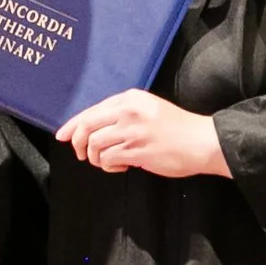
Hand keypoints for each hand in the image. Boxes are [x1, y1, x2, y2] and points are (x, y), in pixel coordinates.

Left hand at [54, 91, 230, 177]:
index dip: (72, 125)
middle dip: (78, 143)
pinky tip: (122, 166)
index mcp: (130, 99)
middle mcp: (128, 112)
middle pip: (87, 127)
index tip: (62, 135)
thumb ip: (121, 114)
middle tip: (81, 154)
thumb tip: (90, 128)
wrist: (202, 141)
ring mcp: (132, 131)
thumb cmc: (177, 128)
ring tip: (109, 161)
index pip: (91, 110)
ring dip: (96, 157)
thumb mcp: (148, 109)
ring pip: (95, 145)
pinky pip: (108, 159)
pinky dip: (109, 165)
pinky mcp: (137, 151)